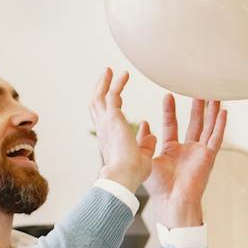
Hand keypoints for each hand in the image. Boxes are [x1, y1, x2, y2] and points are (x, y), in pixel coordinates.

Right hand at [90, 69, 154, 191]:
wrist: (125, 176)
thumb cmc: (132, 174)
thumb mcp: (142, 157)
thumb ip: (145, 145)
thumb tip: (152, 135)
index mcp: (108, 139)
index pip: (105, 119)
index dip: (108, 107)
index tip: (114, 97)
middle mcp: (103, 129)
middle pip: (96, 104)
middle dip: (100, 89)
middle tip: (106, 77)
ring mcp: (105, 123)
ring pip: (98, 97)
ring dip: (104, 83)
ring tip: (110, 71)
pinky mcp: (112, 117)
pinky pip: (112, 94)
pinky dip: (117, 83)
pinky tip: (125, 75)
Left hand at [147, 95, 226, 228]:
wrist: (171, 200)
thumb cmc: (159, 187)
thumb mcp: (147, 158)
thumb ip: (145, 141)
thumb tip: (145, 124)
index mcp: (172, 151)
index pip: (173, 125)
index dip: (170, 111)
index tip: (168, 95)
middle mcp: (188, 150)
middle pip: (194, 123)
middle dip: (196, 106)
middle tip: (198, 89)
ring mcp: (200, 153)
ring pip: (208, 127)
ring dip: (211, 111)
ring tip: (214, 94)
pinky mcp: (208, 157)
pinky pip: (216, 138)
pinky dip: (220, 125)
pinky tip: (223, 112)